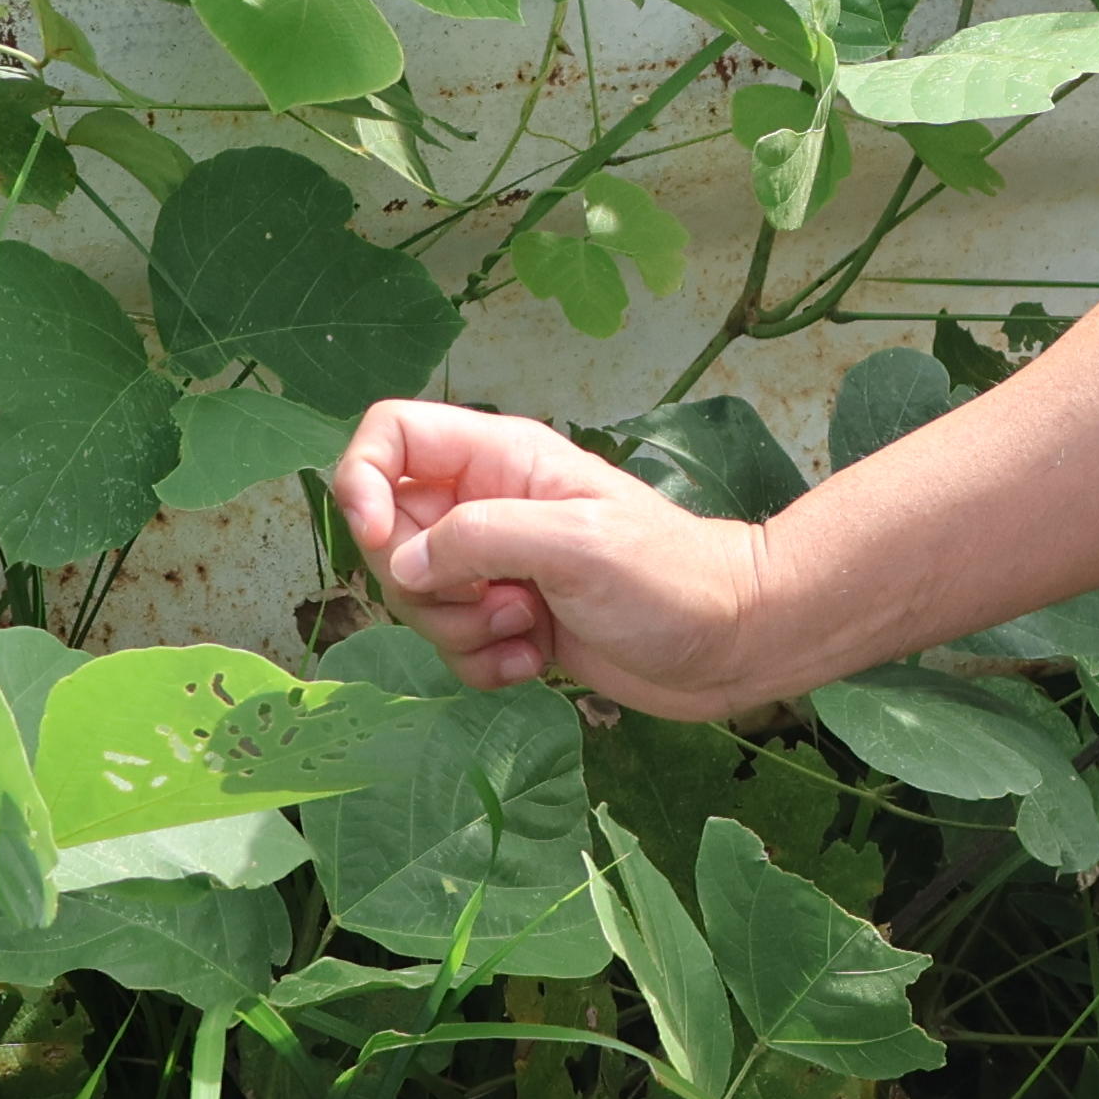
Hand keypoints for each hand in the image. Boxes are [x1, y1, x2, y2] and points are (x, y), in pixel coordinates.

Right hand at [331, 399, 784, 713]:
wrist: (736, 641)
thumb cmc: (673, 578)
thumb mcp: (577, 543)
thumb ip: (481, 539)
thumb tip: (406, 564)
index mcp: (501, 459)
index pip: (390, 434)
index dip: (362, 481)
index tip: (382, 540)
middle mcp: (489, 505)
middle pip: (390, 535)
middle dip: (425, 585)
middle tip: (499, 597)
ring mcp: (499, 567)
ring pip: (419, 600)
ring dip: (461, 632)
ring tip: (531, 627)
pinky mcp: (512, 622)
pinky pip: (455, 647)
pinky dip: (485, 664)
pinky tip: (536, 662)